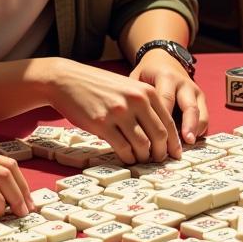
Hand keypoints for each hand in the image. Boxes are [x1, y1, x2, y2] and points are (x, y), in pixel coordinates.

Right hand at [41, 58, 180, 163]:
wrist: (67, 80)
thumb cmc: (99, 86)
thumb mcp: (127, 88)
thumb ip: (144, 105)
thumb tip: (160, 135)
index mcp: (146, 92)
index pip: (168, 122)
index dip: (174, 142)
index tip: (175, 154)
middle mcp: (136, 101)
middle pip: (159, 135)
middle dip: (161, 153)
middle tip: (158, 161)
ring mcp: (119, 112)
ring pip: (142, 144)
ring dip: (143, 157)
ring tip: (141, 159)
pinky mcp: (102, 124)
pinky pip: (123, 148)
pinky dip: (128, 157)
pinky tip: (126, 158)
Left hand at [129, 48, 207, 144]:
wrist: (164, 59)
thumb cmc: (147, 73)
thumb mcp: (137, 78)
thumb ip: (136, 97)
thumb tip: (128, 125)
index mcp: (166, 77)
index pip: (166, 101)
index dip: (163, 121)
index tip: (159, 138)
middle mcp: (184, 84)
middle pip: (189, 107)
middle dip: (188, 126)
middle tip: (185, 142)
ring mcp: (195, 91)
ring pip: (200, 112)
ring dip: (195, 130)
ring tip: (188, 145)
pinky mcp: (201, 98)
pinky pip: (205, 116)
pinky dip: (199, 129)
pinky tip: (190, 142)